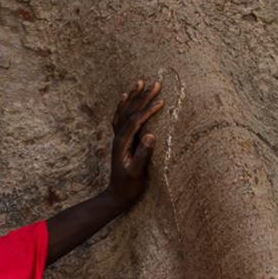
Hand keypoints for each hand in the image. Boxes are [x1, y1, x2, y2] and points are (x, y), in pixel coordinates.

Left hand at [106, 79, 163, 208]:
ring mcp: (117, 138)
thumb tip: (151, 136)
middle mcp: (118, 138)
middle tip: (155, 83)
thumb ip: (143, 155)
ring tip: (139, 82)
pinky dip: (123, 106)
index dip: (148, 110)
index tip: (161, 101)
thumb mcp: (137, 173)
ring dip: (133, 97)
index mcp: (122, 144)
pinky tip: (125, 98)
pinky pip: (120, 118)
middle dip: (142, 97)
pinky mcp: (120, 140)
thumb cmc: (129, 187)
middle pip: (130, 112)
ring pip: (124, 112)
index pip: (136, 121)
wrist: (116, 196)